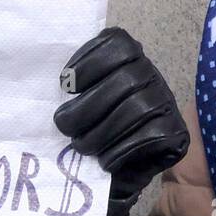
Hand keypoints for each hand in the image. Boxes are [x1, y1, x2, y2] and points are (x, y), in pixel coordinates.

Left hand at [54, 27, 188, 215]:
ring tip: (80, 146)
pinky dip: (122, 149)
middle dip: (88, 106)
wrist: (111, 171)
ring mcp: (167, 103)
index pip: (117, 44)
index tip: (64, 84)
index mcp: (127, 55)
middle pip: (126, 80)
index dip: (89, 61)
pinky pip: (151, 136)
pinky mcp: (178, 133)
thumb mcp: (73, 97)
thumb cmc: (86, 125)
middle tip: (62, 125)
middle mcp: (152, 74)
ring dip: (102, 131)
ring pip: (137, 108)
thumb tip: (38, 70)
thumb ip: (69, 81)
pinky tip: (104, 160)